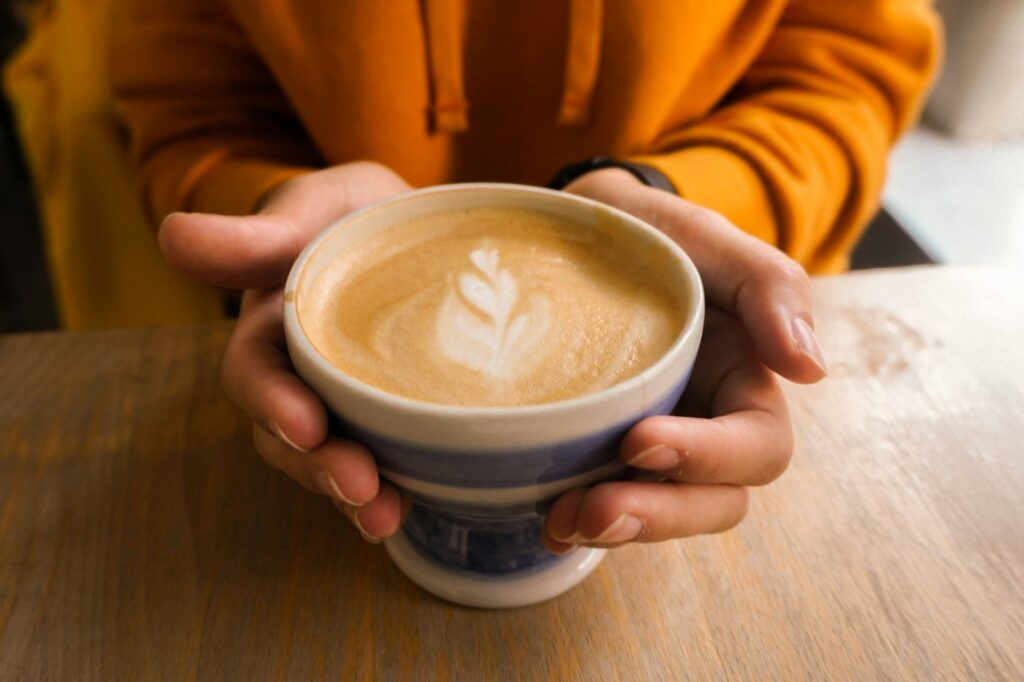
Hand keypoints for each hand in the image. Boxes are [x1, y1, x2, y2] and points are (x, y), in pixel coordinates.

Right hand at [159, 162, 412, 541]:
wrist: (416, 235)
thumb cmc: (351, 218)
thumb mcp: (315, 211)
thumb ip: (257, 233)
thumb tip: (173, 234)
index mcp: (272, 328)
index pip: (255, 372)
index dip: (272, 401)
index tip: (305, 424)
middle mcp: (300, 378)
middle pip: (289, 435)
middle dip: (317, 466)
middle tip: (358, 486)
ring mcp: (343, 406)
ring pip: (329, 460)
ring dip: (352, 494)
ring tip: (385, 514)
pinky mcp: (387, 423)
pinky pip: (381, 465)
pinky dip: (392, 490)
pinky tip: (412, 508)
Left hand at [542, 168, 826, 551]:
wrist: (573, 232)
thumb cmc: (649, 231)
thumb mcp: (706, 238)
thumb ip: (770, 287)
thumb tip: (811, 369)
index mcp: (742, 380)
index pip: (757, 445)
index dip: (709, 457)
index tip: (640, 439)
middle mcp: (703, 422)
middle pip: (713, 500)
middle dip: (660, 515)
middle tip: (594, 512)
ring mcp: (650, 442)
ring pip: (659, 512)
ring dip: (617, 528)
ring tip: (561, 520)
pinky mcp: (598, 451)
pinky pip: (601, 501)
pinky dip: (574, 520)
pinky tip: (543, 519)